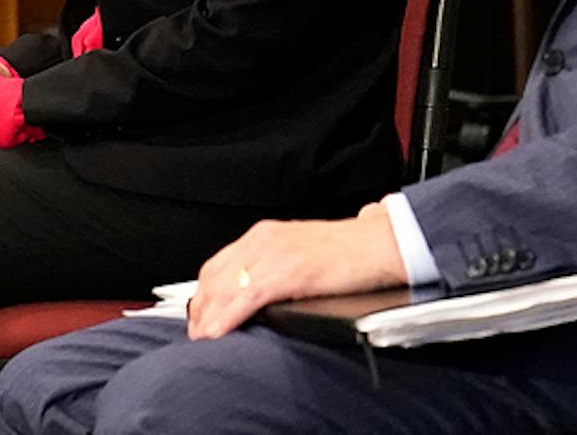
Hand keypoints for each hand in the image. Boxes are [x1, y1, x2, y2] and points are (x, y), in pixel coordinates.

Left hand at [185, 202, 408, 338]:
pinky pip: (247, 297)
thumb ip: (274, 267)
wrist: (380, 244)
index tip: (198, 316)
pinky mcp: (291, 270)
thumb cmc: (348, 252)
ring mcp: (276, 253)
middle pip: (215, 277)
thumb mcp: (299, 254)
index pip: (218, 265)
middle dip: (200, 309)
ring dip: (209, 317)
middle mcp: (264, 239)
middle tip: (196, 334)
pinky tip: (219, 332)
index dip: (203, 294)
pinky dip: (228, 317)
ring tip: (203, 340)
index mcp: (265, 235)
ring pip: (226, 287)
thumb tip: (252, 298)